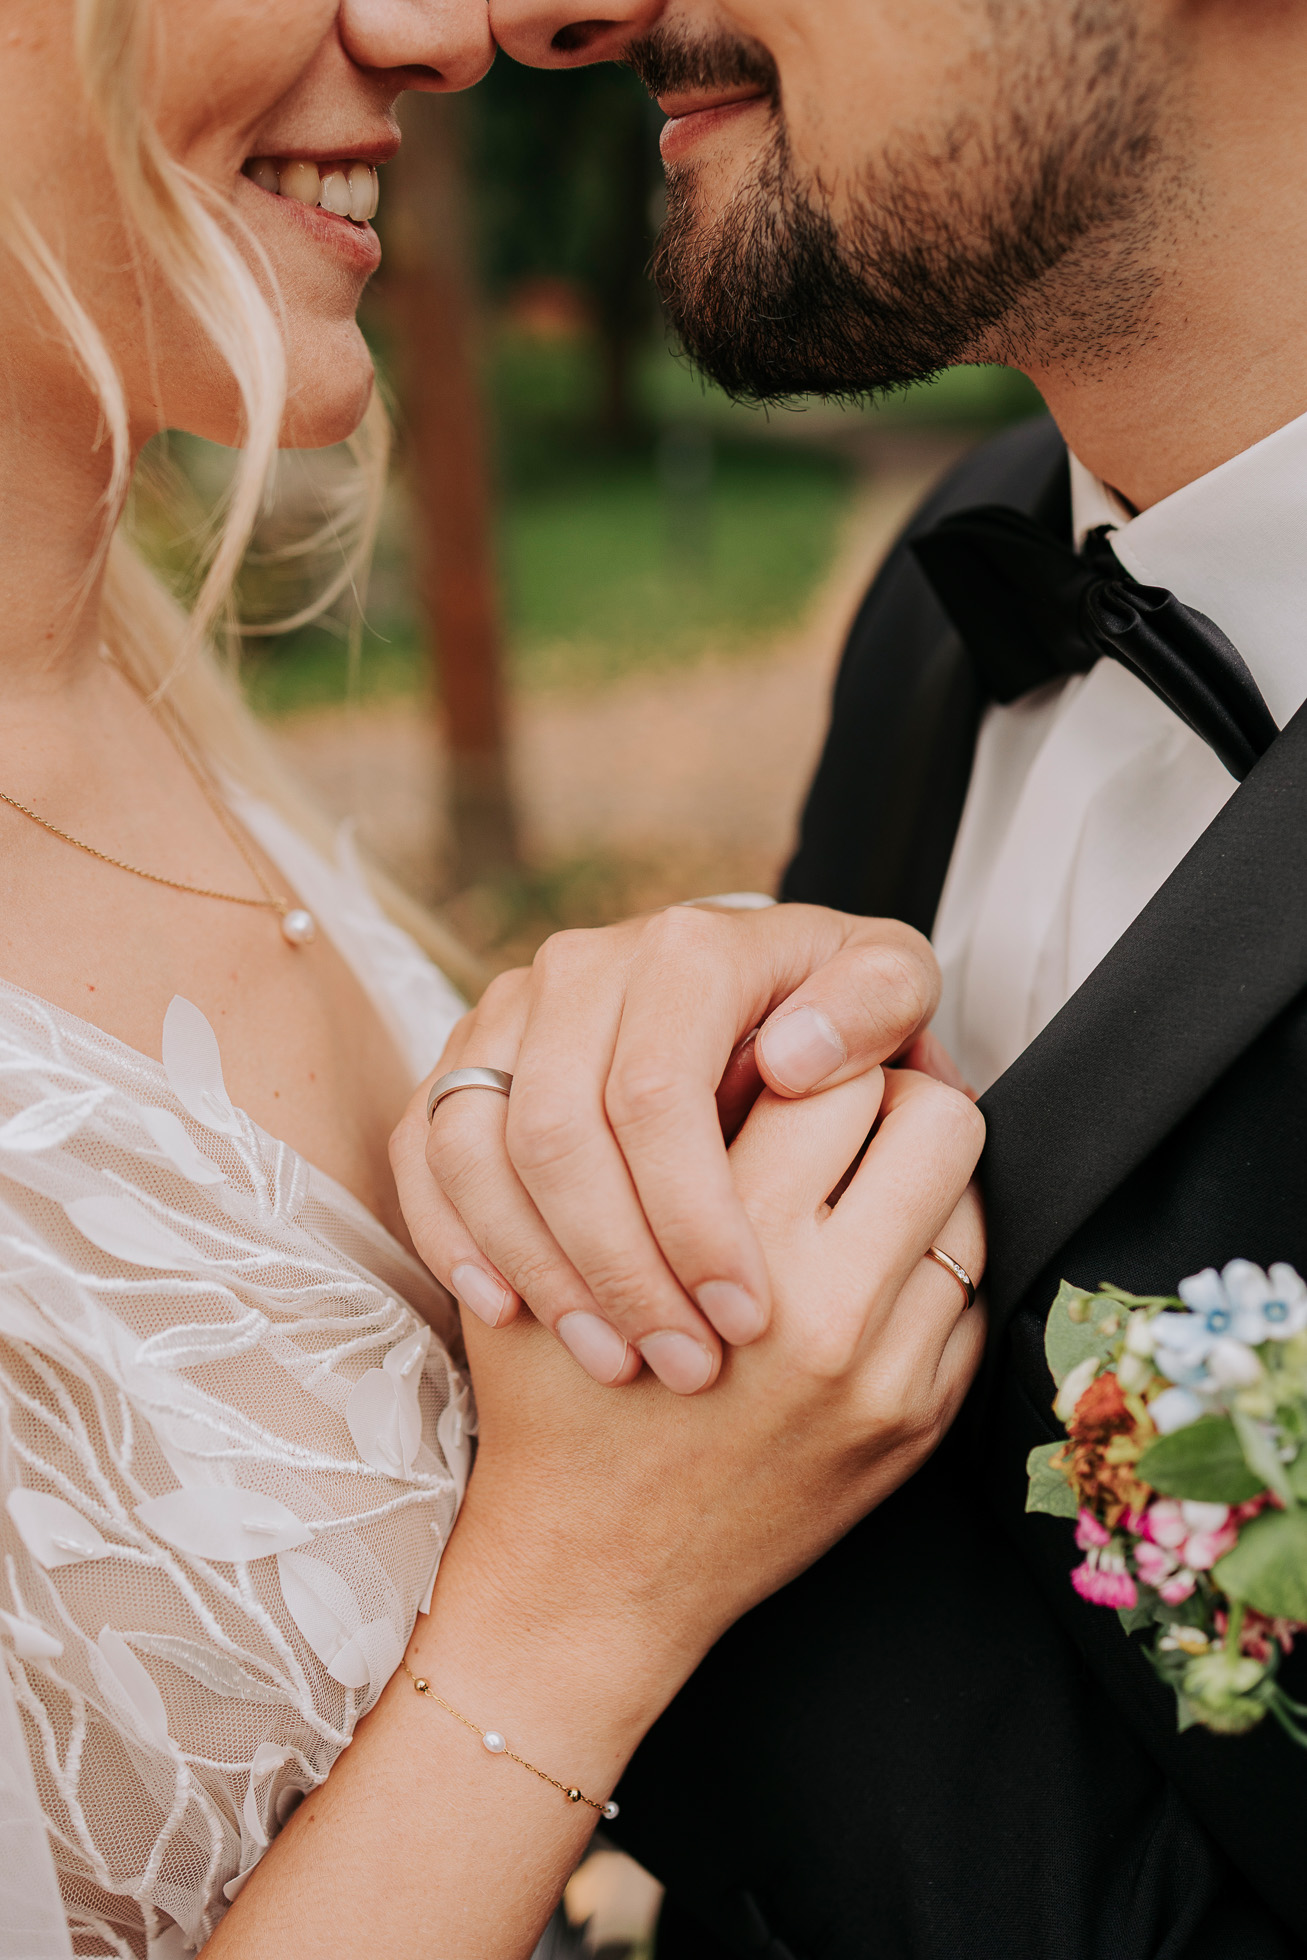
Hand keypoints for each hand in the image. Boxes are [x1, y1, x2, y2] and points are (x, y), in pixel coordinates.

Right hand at [391, 903, 941, 1393]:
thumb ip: (877, 1005)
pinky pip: (421, 1153)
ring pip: (477, 1151)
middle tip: (686, 1364)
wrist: (732, 995)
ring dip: (541, 1271)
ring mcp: (507, 1010)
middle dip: (619, 1267)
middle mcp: (582, 965)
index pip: (656, 1094)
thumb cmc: (830, 1010)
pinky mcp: (458, 1059)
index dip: (694, 1215)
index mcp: (686, 949)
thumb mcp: (888, 988)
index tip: (749, 1314)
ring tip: (616, 1360)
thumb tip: (793, 1059)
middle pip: (558, 1134)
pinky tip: (510, 1314)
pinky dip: (455, 1241)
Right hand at [441, 1062, 986, 1681]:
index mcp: (728, 1244)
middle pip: (932, 1118)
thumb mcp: (555, 1251)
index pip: (836, 1074)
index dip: (812, 1051)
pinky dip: (926, 1261)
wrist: (588, 1574)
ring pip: (968, 1202)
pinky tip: (864, 1265)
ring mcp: (885, 1375)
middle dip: (887, 1098)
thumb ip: (633, 1147)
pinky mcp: (916, 1424)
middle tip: (839, 1107)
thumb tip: (741, 1048)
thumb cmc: (553, 1393)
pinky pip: (970, 1293)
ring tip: (854, 1181)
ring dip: (916, 1176)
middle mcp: (823, 1308)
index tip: (792, 1059)